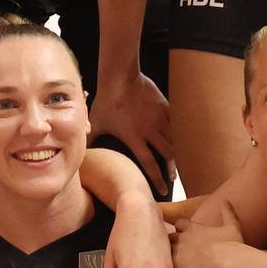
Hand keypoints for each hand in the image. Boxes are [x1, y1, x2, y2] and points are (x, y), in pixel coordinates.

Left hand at [89, 74, 173, 194]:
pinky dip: (181, 131)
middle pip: (167, 155)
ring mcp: (159, 118)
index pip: (149, 164)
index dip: (156, 178)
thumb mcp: (96, 123)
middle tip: (173, 179)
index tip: (161, 189)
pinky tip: (184, 137)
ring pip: (175, 139)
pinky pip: (177, 122)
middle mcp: (150, 131)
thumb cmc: (106, 100)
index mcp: (135, 138)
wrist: (119, 78)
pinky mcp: (165, 106)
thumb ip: (92, 139)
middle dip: (172, 169)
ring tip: (181, 161)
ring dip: (179, 152)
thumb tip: (82, 151)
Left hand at [170, 207, 240, 267]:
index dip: (180, 230)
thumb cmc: (232, 245)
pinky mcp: (176, 264)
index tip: (185, 236)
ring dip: (169, 255)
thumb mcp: (232, 225)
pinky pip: (166, 265)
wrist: (228, 261)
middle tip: (179, 252)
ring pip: (166, 251)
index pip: (178, 224)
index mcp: (193, 228)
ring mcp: (178, 250)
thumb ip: (227, 212)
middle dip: (172, 243)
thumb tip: (227, 201)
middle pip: (169, 237)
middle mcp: (183, 237)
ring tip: (176, 263)